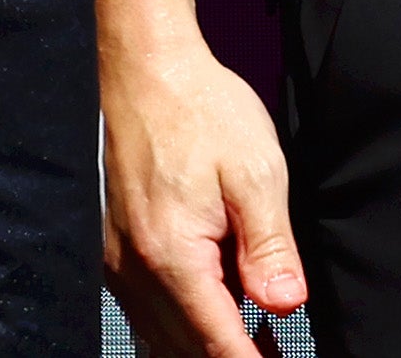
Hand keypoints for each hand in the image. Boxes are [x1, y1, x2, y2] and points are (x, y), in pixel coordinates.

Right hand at [101, 25, 305, 355]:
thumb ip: (270, 245)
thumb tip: (285, 305)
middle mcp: (134, 270)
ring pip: (163, 335)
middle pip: (185, 349)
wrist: (146, 70)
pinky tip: (222, 313)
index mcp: (171, 255)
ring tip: (259, 345)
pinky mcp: (115, 251)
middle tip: (276, 357)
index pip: (216, 342)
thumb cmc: (201, 110)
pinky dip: (184, 323)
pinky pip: (149, 309)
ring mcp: (118, 263)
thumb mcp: (255, 171)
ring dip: (208, 347)